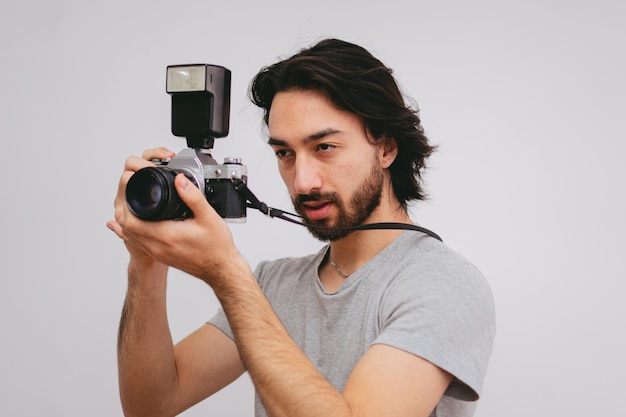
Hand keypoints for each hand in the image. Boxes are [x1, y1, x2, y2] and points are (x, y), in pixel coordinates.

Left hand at [108, 148, 242, 284]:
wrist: (220, 269)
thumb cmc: (216, 247)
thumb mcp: (209, 217)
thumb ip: (193, 196)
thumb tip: (180, 180)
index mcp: (167, 235)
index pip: (132, 221)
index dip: (127, 203)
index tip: (133, 189)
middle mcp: (157, 247)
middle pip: (125, 227)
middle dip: (125, 208)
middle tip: (133, 193)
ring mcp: (157, 253)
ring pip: (129, 235)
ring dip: (127, 219)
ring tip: (133, 204)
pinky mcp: (159, 255)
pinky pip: (137, 242)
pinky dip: (131, 230)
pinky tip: (133, 224)